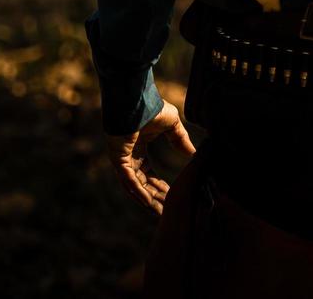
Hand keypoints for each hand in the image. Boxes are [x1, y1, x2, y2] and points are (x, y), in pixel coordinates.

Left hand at [105, 100, 195, 214]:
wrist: (139, 101)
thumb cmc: (153, 108)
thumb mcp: (172, 126)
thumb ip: (180, 140)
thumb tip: (193, 152)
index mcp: (138, 150)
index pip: (147, 174)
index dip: (158, 185)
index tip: (170, 195)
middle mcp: (129, 158)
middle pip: (142, 184)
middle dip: (154, 197)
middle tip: (166, 210)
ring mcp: (122, 160)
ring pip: (134, 186)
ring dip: (147, 199)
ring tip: (159, 211)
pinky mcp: (119, 159)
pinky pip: (129, 180)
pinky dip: (138, 191)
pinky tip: (149, 201)